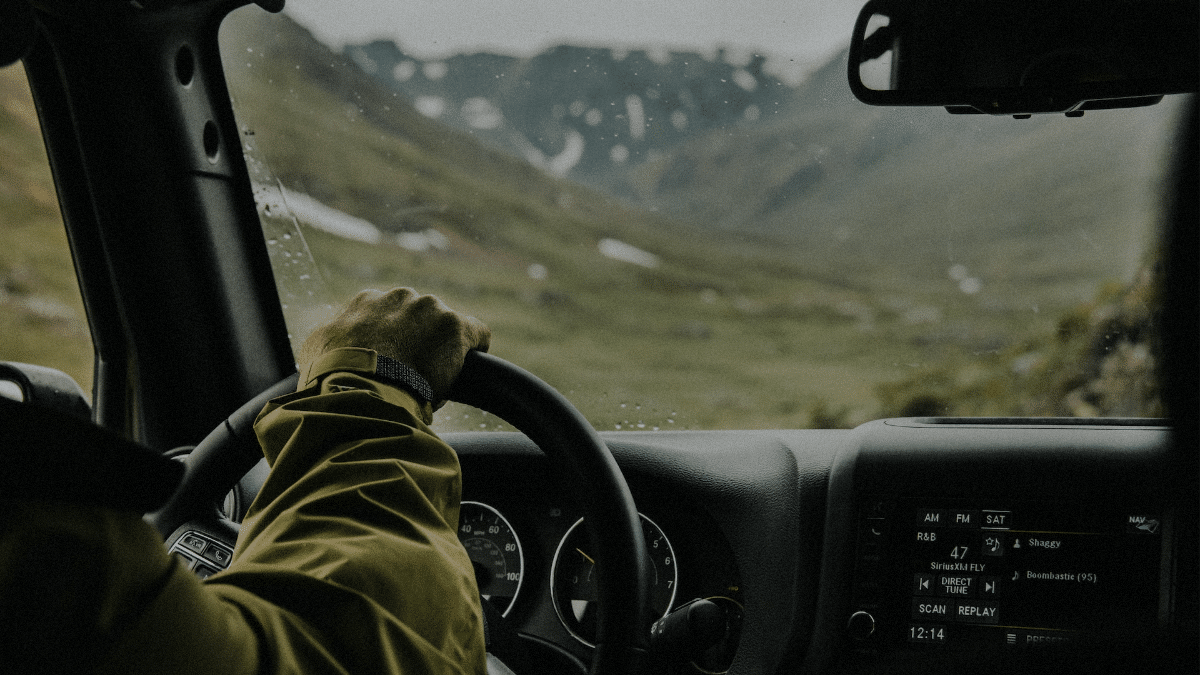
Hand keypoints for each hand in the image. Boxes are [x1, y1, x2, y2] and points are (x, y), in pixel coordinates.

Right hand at [298, 288, 490, 402]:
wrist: (358, 388)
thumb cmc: (332, 376)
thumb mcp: (317, 351)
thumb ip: (331, 339)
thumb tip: (329, 348)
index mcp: (367, 301)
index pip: (389, 317)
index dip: (394, 342)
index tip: (393, 363)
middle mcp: (400, 297)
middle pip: (420, 320)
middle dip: (419, 343)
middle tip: (412, 375)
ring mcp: (430, 309)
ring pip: (445, 330)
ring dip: (442, 350)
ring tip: (432, 380)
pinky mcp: (456, 326)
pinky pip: (477, 334)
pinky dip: (474, 350)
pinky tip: (467, 370)